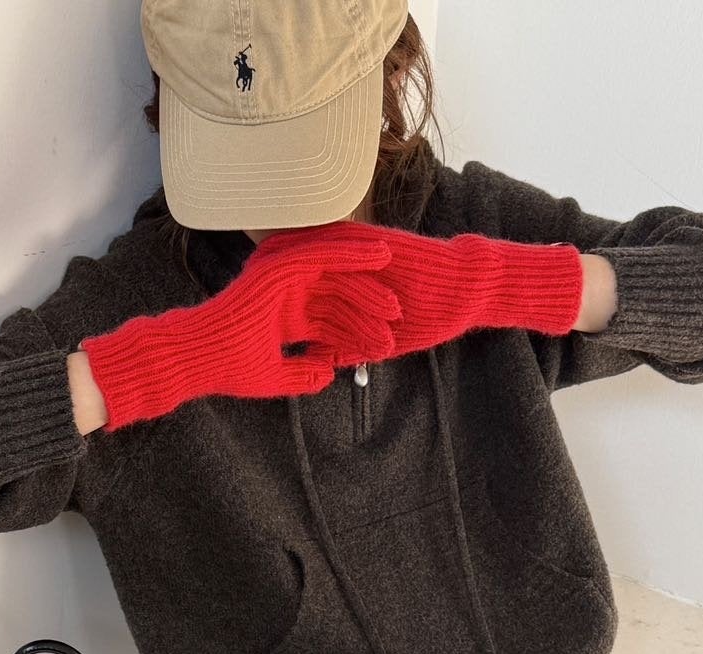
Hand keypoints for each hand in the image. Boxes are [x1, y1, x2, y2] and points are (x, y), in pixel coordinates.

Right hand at [80, 233, 400, 430]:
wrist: (199, 356)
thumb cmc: (229, 368)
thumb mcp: (274, 376)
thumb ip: (301, 373)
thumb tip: (327, 373)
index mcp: (286, 318)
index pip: (330, 320)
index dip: (357, 330)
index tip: (384, 343)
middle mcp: (287, 295)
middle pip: (337, 295)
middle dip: (367, 305)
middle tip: (397, 316)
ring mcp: (284, 278)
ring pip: (335, 271)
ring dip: (366, 276)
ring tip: (395, 279)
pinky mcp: (280, 266)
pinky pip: (324, 253)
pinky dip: (351, 252)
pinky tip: (378, 255)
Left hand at [256, 219, 584, 355]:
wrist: (464, 289)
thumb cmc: (431, 316)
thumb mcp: (381, 340)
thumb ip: (351, 348)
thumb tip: (320, 364)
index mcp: (352, 285)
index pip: (306, 289)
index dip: (276, 298)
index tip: (247, 312)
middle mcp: (354, 266)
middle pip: (301, 264)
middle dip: (268, 272)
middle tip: (238, 282)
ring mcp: (363, 252)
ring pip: (315, 249)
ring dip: (285, 253)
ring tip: (254, 262)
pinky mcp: (375, 241)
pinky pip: (341, 240)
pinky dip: (315, 244)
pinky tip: (290, 248)